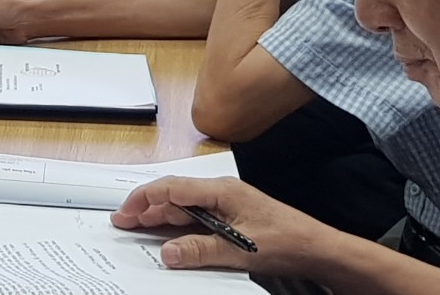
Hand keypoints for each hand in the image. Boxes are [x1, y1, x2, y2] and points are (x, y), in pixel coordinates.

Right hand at [111, 176, 334, 276]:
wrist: (316, 247)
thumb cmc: (287, 240)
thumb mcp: (240, 249)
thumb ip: (201, 250)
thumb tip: (168, 252)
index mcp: (221, 191)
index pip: (172, 188)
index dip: (144, 198)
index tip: (125, 212)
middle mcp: (222, 193)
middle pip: (174, 196)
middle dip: (146, 208)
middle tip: (122, 221)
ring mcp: (227, 204)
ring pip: (184, 207)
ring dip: (160, 217)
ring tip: (139, 227)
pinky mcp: (232, 216)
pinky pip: (197, 217)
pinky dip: (178, 225)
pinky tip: (171, 236)